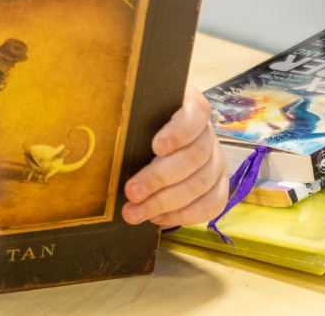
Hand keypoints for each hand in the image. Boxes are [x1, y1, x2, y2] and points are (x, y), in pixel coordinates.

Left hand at [122, 86, 227, 226]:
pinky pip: (211, 205)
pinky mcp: (218, 185)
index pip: (195, 114)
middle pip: (195, 156)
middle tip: (131, 191)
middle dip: (160, 177)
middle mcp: (208, 133)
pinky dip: (183, 215)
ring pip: (200, 184)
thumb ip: (133, 120)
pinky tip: (157, 218)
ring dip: (164, 202)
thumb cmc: (143, 125)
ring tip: (134, 212)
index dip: (178, 132)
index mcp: (192, 106)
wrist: (157, 142)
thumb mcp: (138, 114)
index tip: (156, 147)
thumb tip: (105, 135)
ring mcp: (216, 160)